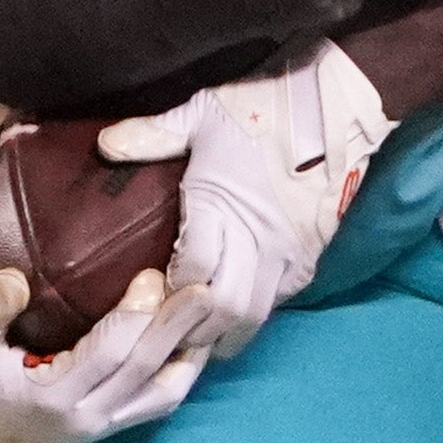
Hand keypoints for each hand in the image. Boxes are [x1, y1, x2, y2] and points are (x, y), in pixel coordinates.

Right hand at [0, 267, 212, 442]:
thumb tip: (12, 280)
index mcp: (53, 398)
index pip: (108, 354)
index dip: (134, 315)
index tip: (151, 275)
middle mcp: (87, 418)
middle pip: (145, 370)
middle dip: (176, 325)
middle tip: (203, 286)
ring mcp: (107, 426)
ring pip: (164, 392)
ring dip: (190, 350)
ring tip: (214, 312)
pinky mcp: (119, 426)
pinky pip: (162, 401)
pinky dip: (184, 370)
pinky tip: (198, 338)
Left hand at [97, 42, 391, 360]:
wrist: (337, 109)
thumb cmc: (265, 106)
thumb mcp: (202, 112)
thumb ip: (154, 135)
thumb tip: (105, 145)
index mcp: (220, 204)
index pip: (191, 271)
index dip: (168, 291)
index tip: (151, 291)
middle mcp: (255, 239)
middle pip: (221, 308)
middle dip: (192, 327)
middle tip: (168, 330)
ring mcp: (286, 254)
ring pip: (252, 316)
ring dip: (223, 332)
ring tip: (199, 336)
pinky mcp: (308, 258)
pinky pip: (279, 303)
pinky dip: (254, 317)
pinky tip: (234, 316)